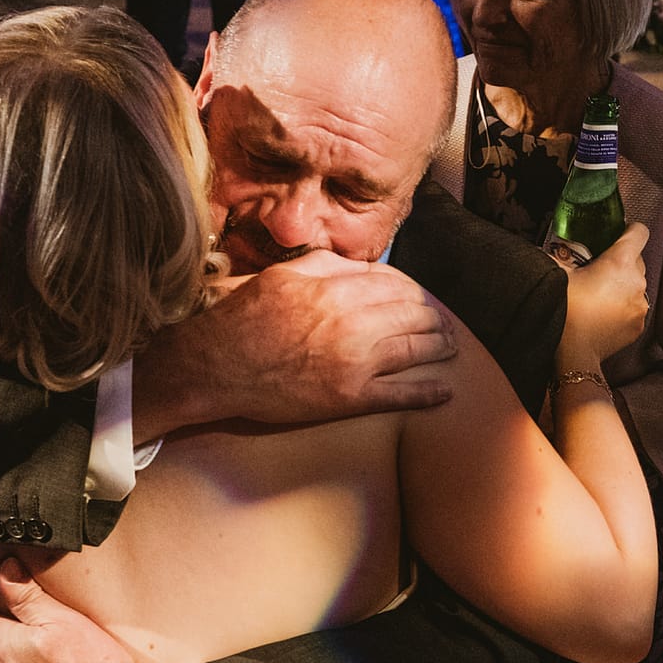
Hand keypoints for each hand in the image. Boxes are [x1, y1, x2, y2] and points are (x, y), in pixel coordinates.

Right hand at [135, 251, 457, 438]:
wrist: (213, 368)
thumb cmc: (242, 319)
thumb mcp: (281, 274)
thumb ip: (326, 265)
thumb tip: (362, 266)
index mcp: (336, 289)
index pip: (395, 284)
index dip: (413, 290)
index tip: (419, 297)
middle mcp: (352, 323)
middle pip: (414, 313)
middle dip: (434, 317)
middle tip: (444, 323)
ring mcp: (355, 362)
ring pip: (416, 348)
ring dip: (440, 347)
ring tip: (449, 347)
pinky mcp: (350, 398)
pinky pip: (402, 395)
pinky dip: (428, 393)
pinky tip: (444, 392)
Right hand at [556, 223, 650, 369]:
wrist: (575, 352)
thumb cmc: (567, 310)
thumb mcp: (558, 274)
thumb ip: (561, 255)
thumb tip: (555, 248)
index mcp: (620, 261)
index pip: (640, 232)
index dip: (629, 230)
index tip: (616, 235)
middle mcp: (637, 281)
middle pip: (637, 259)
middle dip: (621, 260)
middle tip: (599, 268)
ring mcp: (641, 304)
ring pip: (637, 284)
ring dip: (624, 285)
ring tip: (600, 294)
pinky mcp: (640, 324)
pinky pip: (635, 306)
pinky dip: (625, 306)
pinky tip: (605, 312)